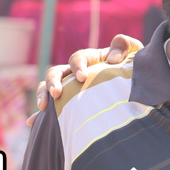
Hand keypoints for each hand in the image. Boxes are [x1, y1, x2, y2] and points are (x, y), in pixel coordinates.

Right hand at [27, 34, 143, 124]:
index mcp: (90, 59)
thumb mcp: (133, 52)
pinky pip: (53, 108)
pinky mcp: (70, 103)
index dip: (77, 65)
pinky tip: (33, 123)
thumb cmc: (133, 66)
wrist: (136, 85)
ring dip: (43, 95)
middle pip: (56, 72)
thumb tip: (112, 59)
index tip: (82, 77)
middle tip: (57, 94)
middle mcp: (76, 72)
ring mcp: (71, 87)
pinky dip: (42, 115)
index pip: (78, 58)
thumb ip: (124, 46)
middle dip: (53, 82)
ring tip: (43, 108)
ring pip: (49, 87)